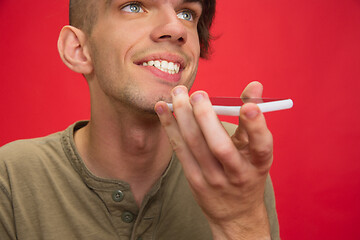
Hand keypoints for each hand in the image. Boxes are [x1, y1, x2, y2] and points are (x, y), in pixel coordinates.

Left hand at [155, 82, 271, 239]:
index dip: (256, 126)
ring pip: (195, 145)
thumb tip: (255, 84)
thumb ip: (252, 118)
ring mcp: (213, 179)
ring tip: (177, 93)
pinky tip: (163, 109)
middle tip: (198, 94)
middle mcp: (237, 174)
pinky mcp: (194, 180)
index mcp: (259, 164)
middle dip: (206, 117)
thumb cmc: (247, 174)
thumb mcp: (255, 150)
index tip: (248, 107)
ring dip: (183, 116)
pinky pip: (180, 150)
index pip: (261, 146)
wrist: (236, 214)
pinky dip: (170, 127)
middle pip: (220, 146)